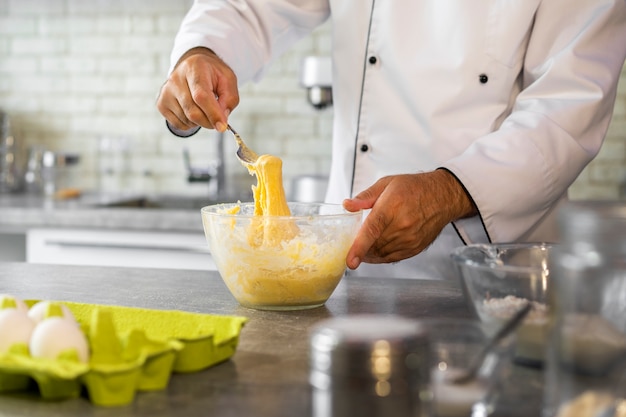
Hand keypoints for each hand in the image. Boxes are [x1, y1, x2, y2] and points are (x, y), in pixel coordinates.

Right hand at [156, 47, 238, 132]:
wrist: (194, 67)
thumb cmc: (212, 74)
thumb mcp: (228, 80)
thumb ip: (229, 99)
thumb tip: (221, 119)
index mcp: (194, 68)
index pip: (201, 96)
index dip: (212, 113)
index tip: (222, 126)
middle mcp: (175, 79)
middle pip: (192, 112)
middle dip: (209, 122)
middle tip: (219, 121)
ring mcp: (166, 91)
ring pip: (186, 120)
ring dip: (201, 122)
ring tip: (205, 108)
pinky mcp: (161, 103)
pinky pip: (178, 124)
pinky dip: (191, 124)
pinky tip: (194, 111)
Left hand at [343, 169, 476, 268]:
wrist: (443, 196)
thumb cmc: (414, 188)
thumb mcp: (386, 184)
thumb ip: (365, 197)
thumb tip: (347, 205)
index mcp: (391, 208)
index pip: (372, 231)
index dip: (359, 247)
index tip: (350, 261)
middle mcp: (402, 226)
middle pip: (374, 246)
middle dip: (360, 247)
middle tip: (353, 241)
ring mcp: (410, 239)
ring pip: (382, 254)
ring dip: (370, 252)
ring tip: (366, 242)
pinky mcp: (415, 248)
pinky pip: (392, 258)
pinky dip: (381, 256)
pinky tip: (377, 248)